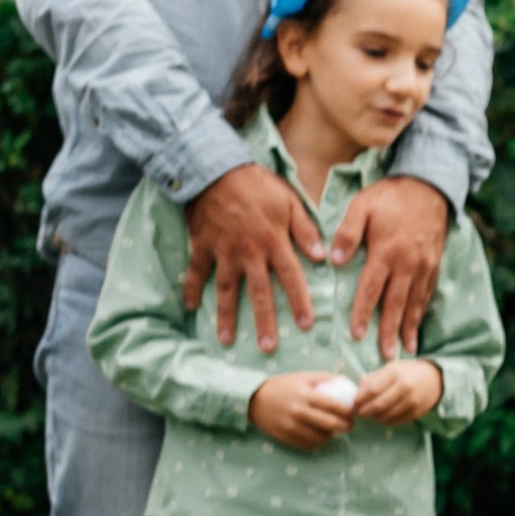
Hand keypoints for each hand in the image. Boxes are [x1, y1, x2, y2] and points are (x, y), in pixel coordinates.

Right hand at [184, 164, 324, 352]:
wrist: (214, 167)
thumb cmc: (258, 184)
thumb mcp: (290, 201)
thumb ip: (306, 231)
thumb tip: (324, 257)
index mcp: (274, 242)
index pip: (292, 278)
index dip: (300, 302)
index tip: (306, 326)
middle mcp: (249, 252)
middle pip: (259, 293)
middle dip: (265, 321)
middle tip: (268, 348)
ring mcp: (223, 251)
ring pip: (226, 289)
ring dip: (227, 316)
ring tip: (227, 340)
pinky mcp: (202, 245)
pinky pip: (196, 271)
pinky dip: (192, 289)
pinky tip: (191, 308)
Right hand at [249, 370, 354, 451]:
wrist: (253, 399)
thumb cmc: (282, 386)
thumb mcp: (302, 377)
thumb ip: (325, 378)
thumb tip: (347, 383)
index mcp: (305, 395)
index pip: (334, 406)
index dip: (349, 412)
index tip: (354, 413)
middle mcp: (298, 411)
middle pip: (331, 424)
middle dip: (345, 426)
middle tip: (350, 425)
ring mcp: (291, 426)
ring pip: (321, 437)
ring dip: (332, 435)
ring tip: (334, 431)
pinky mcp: (286, 437)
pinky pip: (308, 444)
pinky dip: (318, 442)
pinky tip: (320, 436)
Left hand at [330, 175, 450, 360]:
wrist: (429, 187)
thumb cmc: (390, 196)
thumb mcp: (363, 205)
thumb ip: (348, 233)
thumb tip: (333, 260)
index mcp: (386, 251)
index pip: (371, 288)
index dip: (362, 312)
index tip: (356, 333)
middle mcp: (407, 264)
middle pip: (396, 304)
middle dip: (390, 331)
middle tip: (385, 356)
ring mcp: (424, 267)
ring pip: (414, 303)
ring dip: (408, 328)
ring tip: (405, 350)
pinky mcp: (434, 265)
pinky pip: (427, 294)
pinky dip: (421, 313)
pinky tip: (417, 326)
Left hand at [353, 358, 443, 425]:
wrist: (435, 380)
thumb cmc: (406, 373)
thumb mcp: (390, 369)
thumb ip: (372, 379)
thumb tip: (355, 395)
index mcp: (395, 372)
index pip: (372, 390)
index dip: (360, 399)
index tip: (354, 404)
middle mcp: (406, 386)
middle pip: (379, 404)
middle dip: (365, 411)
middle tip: (358, 413)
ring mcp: (413, 401)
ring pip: (386, 415)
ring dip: (374, 418)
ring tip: (369, 415)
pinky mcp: (417, 412)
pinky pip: (396, 421)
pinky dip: (385, 421)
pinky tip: (381, 417)